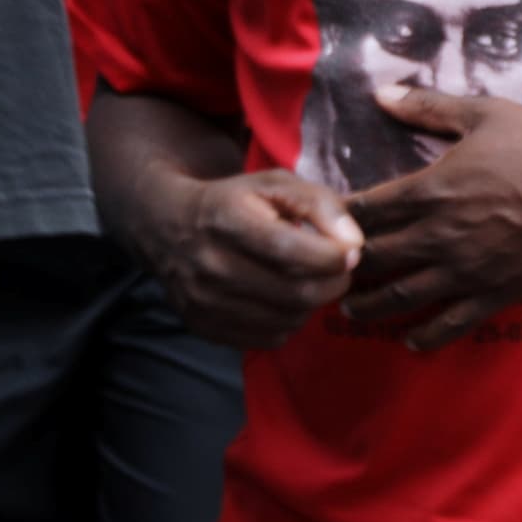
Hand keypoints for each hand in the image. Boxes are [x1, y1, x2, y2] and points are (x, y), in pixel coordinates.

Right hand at [141, 166, 360, 349]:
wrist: (167, 225)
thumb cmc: (233, 201)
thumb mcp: (274, 183)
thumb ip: (320, 205)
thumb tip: (354, 244)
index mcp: (227, 219)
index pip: (293, 252)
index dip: (334, 256)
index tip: (347, 250)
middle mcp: (210, 264)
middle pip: (296, 293)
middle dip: (332, 284)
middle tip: (336, 271)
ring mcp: (203, 300)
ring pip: (287, 320)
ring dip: (310, 304)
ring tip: (305, 280)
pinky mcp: (204, 326)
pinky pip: (270, 338)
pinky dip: (287, 321)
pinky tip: (279, 298)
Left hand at [342, 83, 521, 349]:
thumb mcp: (483, 115)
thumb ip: (428, 107)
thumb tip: (381, 94)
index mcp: (430, 190)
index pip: (366, 209)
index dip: (338, 216)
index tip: (319, 222)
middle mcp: (440, 234)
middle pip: (375, 256)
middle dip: (343, 264)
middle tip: (321, 272)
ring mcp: (467, 269)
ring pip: (404, 295)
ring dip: (371, 305)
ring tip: (348, 310)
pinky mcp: (498, 294)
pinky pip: (453, 322)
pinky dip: (427, 335)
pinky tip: (411, 343)